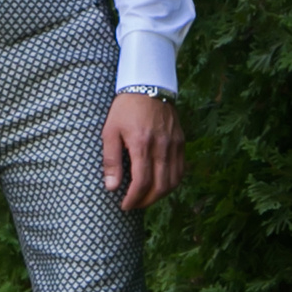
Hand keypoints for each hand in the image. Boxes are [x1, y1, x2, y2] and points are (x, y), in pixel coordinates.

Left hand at [102, 90, 184, 211]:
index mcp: (142, 144)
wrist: (147, 86)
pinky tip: (160, 185)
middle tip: (133, 205)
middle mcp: (162, 147)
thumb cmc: (124, 109)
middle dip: (146, 201)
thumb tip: (111, 187)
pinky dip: (172, 182)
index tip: (124, 205)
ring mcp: (174, 145)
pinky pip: (181, 169)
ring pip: (174, 181)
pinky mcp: (181, 141)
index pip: (142, 182)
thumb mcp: (110, 131)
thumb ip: (111, 160)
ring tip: (146, 198)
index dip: (133, 199)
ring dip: (160, 195)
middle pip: (160, 186)